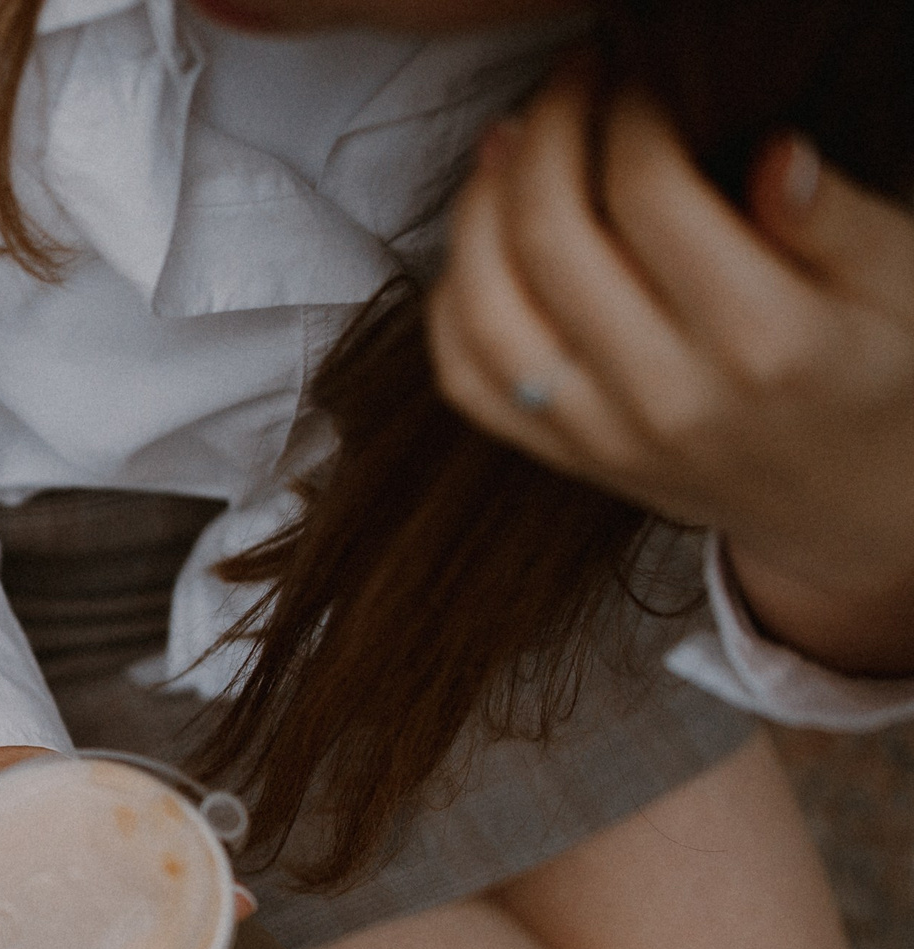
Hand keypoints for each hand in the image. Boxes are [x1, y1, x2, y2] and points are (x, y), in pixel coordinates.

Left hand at [429, 70, 913, 675]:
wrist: (850, 502)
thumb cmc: (878, 370)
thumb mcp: (902, 283)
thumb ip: (837, 220)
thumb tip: (774, 155)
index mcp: (764, 344)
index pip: (649, 196)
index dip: (629, 111)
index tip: (637, 74)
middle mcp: (666, 399)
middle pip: (550, 238)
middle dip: (548, 132)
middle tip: (570, 82)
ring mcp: (601, 437)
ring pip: (483, 308)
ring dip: (479, 208)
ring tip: (514, 142)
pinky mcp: (563, 458)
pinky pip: (465, 379)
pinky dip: (452, 297)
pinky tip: (484, 239)